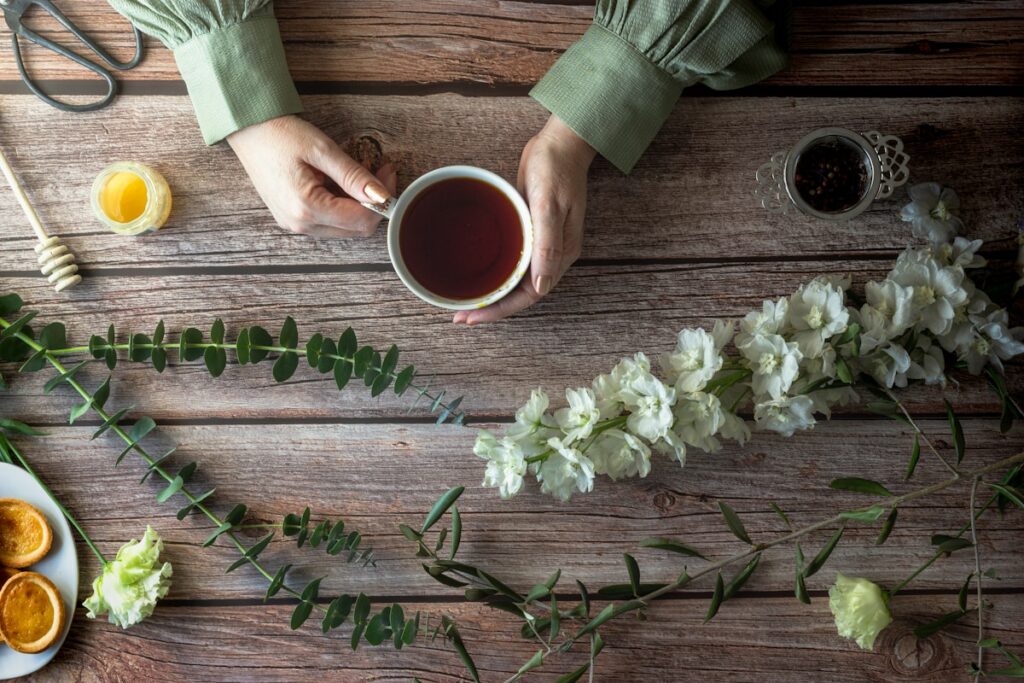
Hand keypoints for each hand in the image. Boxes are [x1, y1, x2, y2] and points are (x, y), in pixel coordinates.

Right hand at [228, 115, 396, 237]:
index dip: (383, 199)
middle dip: (373, 203)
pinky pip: (328, 221)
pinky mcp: (293, 219)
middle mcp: (301, 224)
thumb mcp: (322, 150)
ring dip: (358, 204)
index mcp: (307, 208)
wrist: (247, 129)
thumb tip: (382, 196)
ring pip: (344, 228)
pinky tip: (338, 182)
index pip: (362, 219)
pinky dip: (342, 205)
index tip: (389, 172)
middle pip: (356, 229)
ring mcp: (295, 224)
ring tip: (356, 173)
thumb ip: (354, 176)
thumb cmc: (279, 134)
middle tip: (378, 171)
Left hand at [453, 115, 595, 324]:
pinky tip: (478, 274)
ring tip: (465, 303)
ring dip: (493, 294)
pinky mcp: (532, 231)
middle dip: (492, 308)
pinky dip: (496, 273)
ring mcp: (543, 244)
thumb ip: (547, 244)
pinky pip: (513, 262)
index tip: (474, 318)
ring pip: (516, 280)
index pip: (530, 295)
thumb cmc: (556, 169)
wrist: (560, 142)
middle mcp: (553, 255)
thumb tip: (541, 285)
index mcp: (561, 254)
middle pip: (521, 293)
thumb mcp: (549, 205)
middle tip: (460, 317)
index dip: (502, 310)